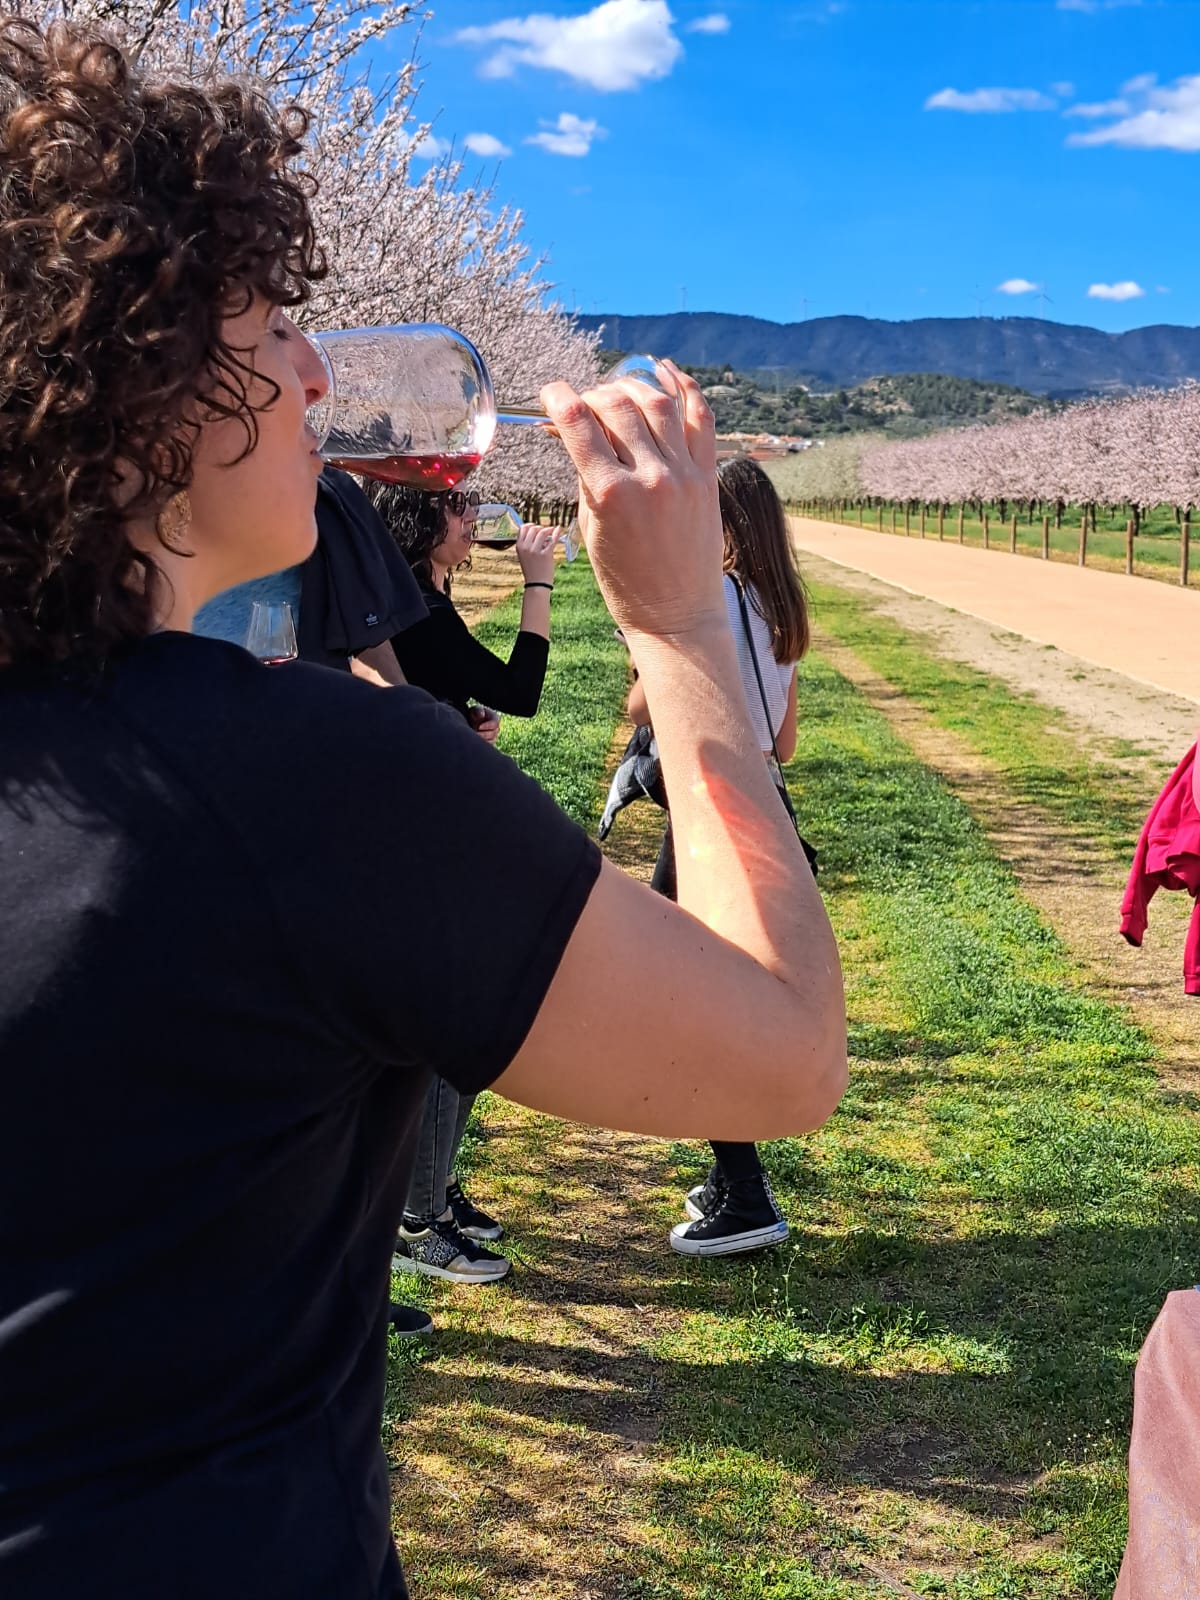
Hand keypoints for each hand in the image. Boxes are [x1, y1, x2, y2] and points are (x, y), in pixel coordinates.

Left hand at [467, 705, 500, 743]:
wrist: (469, 723)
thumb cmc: (473, 714)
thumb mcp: (474, 710)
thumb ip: (478, 711)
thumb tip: (481, 715)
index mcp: (495, 718)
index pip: (495, 723)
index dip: (488, 725)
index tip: (479, 727)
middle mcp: (496, 727)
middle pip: (494, 733)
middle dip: (484, 734)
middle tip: (475, 734)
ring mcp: (493, 736)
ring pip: (492, 740)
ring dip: (483, 740)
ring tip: (474, 738)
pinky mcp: (489, 742)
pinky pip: (488, 746)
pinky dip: (482, 745)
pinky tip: (476, 742)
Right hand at [515, 524, 557, 586]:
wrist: (537, 584)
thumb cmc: (532, 570)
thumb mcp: (524, 556)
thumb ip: (527, 544)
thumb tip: (536, 531)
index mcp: (519, 546)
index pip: (523, 528)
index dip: (531, 525)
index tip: (537, 527)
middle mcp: (526, 547)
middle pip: (533, 528)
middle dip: (541, 528)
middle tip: (546, 532)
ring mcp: (535, 550)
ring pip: (542, 532)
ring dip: (548, 530)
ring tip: (552, 532)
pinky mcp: (546, 554)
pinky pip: (552, 539)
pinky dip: (556, 533)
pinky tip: (559, 530)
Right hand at [540, 362, 722, 639]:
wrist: (678, 616)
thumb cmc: (626, 583)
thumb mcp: (590, 530)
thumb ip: (585, 477)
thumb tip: (573, 435)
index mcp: (611, 494)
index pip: (577, 424)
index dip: (557, 398)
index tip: (549, 392)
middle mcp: (650, 477)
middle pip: (615, 406)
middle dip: (592, 395)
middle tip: (583, 403)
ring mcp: (683, 474)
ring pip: (657, 403)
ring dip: (632, 386)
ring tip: (617, 390)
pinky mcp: (707, 477)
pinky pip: (701, 418)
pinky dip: (684, 388)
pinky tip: (666, 371)